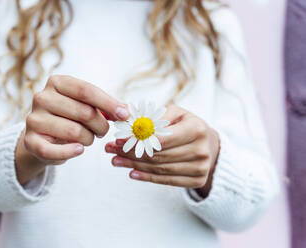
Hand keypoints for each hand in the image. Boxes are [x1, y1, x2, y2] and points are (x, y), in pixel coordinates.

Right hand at [15, 75, 129, 184]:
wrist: (43, 136)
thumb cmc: (69, 117)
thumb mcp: (85, 105)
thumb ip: (104, 107)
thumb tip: (125, 111)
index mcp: (57, 82)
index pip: (86, 90)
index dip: (108, 103)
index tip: (125, 114)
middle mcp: (42, 97)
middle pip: (84, 112)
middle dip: (101, 125)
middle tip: (103, 131)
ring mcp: (33, 119)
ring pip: (74, 131)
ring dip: (88, 139)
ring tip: (88, 138)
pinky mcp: (30, 140)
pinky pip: (54, 150)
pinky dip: (71, 152)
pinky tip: (79, 150)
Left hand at [105, 104, 219, 197]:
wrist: (208, 143)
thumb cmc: (184, 125)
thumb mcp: (173, 113)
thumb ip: (151, 115)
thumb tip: (122, 113)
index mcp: (196, 128)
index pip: (163, 139)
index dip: (138, 140)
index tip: (118, 138)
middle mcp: (201, 149)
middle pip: (159, 155)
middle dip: (131, 152)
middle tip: (111, 149)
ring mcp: (201, 167)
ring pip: (160, 169)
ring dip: (134, 165)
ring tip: (116, 160)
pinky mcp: (197, 180)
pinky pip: (167, 180)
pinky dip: (147, 177)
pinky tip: (131, 172)